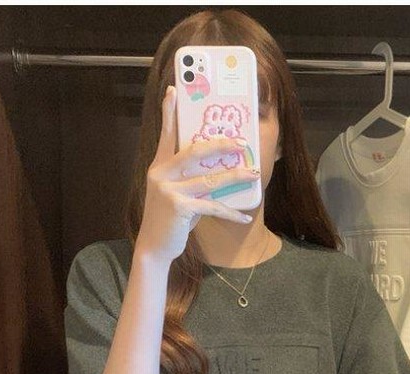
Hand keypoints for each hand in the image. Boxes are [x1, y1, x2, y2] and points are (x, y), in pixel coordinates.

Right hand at [135, 85, 262, 263]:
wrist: (155, 246)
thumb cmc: (171, 218)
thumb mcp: (177, 193)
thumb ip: (191, 178)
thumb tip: (220, 169)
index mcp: (160, 166)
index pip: (166, 134)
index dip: (170, 112)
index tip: (174, 91)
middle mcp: (161, 173)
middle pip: (195, 150)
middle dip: (220, 144)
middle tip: (241, 142)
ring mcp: (169, 190)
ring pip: (210, 178)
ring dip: (235, 176)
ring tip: (253, 174)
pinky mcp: (179, 207)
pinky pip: (213, 206)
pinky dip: (231, 212)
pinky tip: (245, 216)